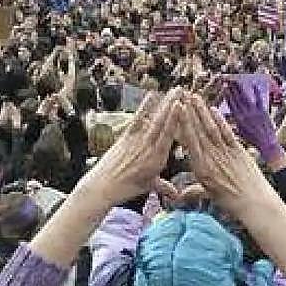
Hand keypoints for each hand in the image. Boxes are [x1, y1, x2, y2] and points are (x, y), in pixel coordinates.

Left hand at [82, 89, 179, 206]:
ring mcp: (136, 140)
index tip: (184, 107)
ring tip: (174, 90)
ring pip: (153, 119)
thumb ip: (164, 187)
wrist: (101, 187)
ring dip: (164, 103)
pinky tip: (152, 94)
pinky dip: (145, 107)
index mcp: (156, 160)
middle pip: (163, 123)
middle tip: (183, 91)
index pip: (169, 136)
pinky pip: (138, 119)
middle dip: (173, 106)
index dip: (176, 121)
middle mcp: (148, 147)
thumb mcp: (148, 187)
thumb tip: (177, 194)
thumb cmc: (125, 188)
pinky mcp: (126, 136)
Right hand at [177, 92, 274, 220]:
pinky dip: (219, 119)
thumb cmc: (231, 201)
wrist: (254, 203)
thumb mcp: (208, 195)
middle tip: (182, 97)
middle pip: (197, 131)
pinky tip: (212, 109)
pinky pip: (226, 131)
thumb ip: (193, 191)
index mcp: (201, 168)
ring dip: (202, 111)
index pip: (188, 142)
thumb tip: (179, 196)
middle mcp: (211, 157)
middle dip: (189, 112)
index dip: (181, 125)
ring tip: (194, 97)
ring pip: (210, 128)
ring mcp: (225, 152)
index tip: (175, 112)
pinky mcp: (238, 149)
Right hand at [224, 76, 281, 161]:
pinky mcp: (263, 111)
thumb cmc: (253, 139)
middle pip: (237, 99)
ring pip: (245, 97)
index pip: (231, 104)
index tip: (224, 88)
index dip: (227, 95)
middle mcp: (245, 114)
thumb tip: (232, 116)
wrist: (266, 142)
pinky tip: (254, 85)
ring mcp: (254, 112)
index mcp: (238, 119)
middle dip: (232, 89)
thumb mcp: (241, 132)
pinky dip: (256, 92)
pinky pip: (259, 99)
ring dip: (240, 88)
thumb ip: (236, 123)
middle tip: (229, 81)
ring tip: (237, 81)